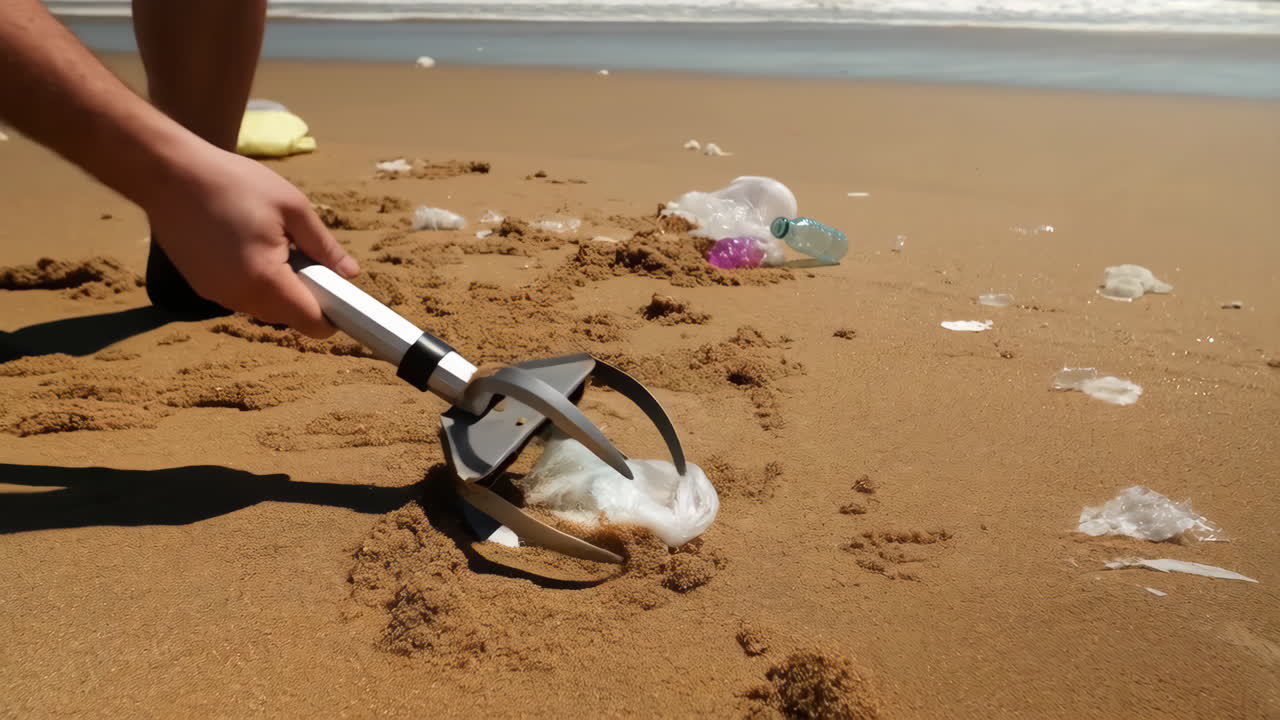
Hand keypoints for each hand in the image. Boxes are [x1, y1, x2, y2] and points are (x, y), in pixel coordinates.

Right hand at [143, 144, 358, 337]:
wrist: (167, 173)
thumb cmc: (234, 183)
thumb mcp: (292, 207)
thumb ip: (324, 246)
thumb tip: (350, 274)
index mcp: (266, 282)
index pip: (311, 323)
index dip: (332, 315)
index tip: (339, 293)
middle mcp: (239, 299)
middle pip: (287, 317)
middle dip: (305, 296)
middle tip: (303, 254)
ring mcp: (216, 295)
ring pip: (263, 308)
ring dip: (278, 288)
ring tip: (273, 244)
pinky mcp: (201, 286)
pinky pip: (241, 296)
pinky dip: (254, 282)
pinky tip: (247, 246)